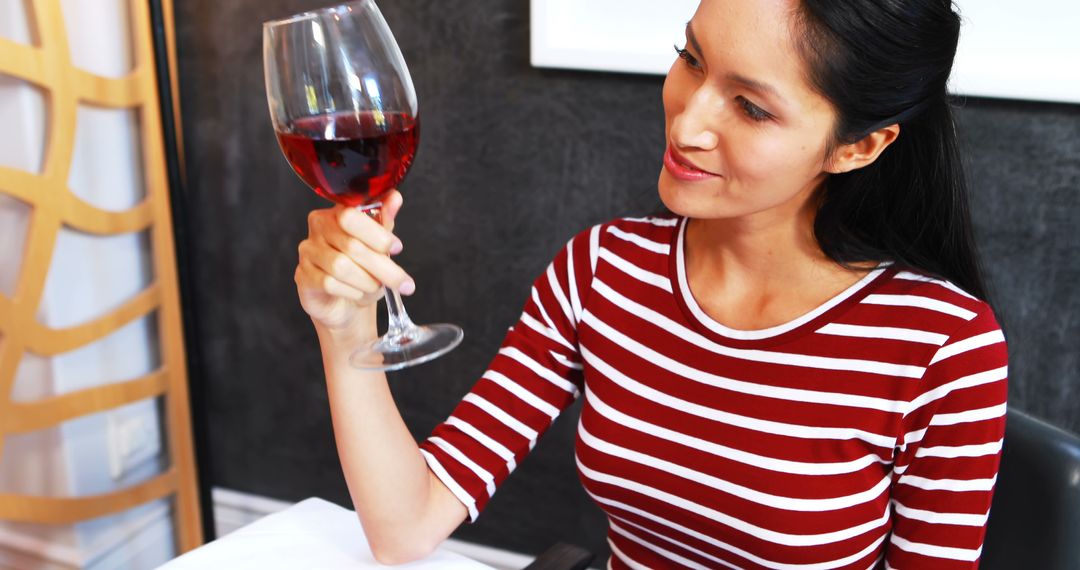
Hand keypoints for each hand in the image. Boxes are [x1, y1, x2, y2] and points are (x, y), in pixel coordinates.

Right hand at [295, 190, 413, 335]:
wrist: (345, 301)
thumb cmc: (362, 269)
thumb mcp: (378, 244)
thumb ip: (384, 221)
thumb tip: (394, 197)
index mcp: (337, 213)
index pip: (351, 216)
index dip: (377, 234)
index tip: (396, 248)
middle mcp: (318, 227)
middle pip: (351, 245)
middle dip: (382, 267)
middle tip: (402, 282)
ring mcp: (308, 251)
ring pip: (340, 266)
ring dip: (366, 281)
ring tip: (375, 286)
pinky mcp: (303, 275)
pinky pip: (329, 283)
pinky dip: (351, 291)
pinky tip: (357, 293)